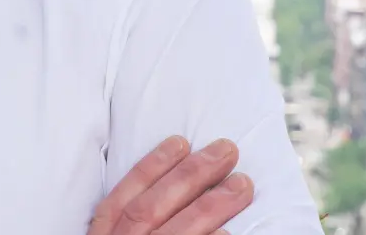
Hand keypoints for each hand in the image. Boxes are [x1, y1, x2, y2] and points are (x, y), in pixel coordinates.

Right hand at [86, 135, 253, 234]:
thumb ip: (129, 222)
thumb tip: (166, 187)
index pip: (122, 200)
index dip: (151, 167)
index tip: (180, 141)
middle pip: (152, 209)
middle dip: (190, 177)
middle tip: (226, 151)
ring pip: (177, 234)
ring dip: (212, 207)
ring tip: (243, 185)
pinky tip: (231, 232)